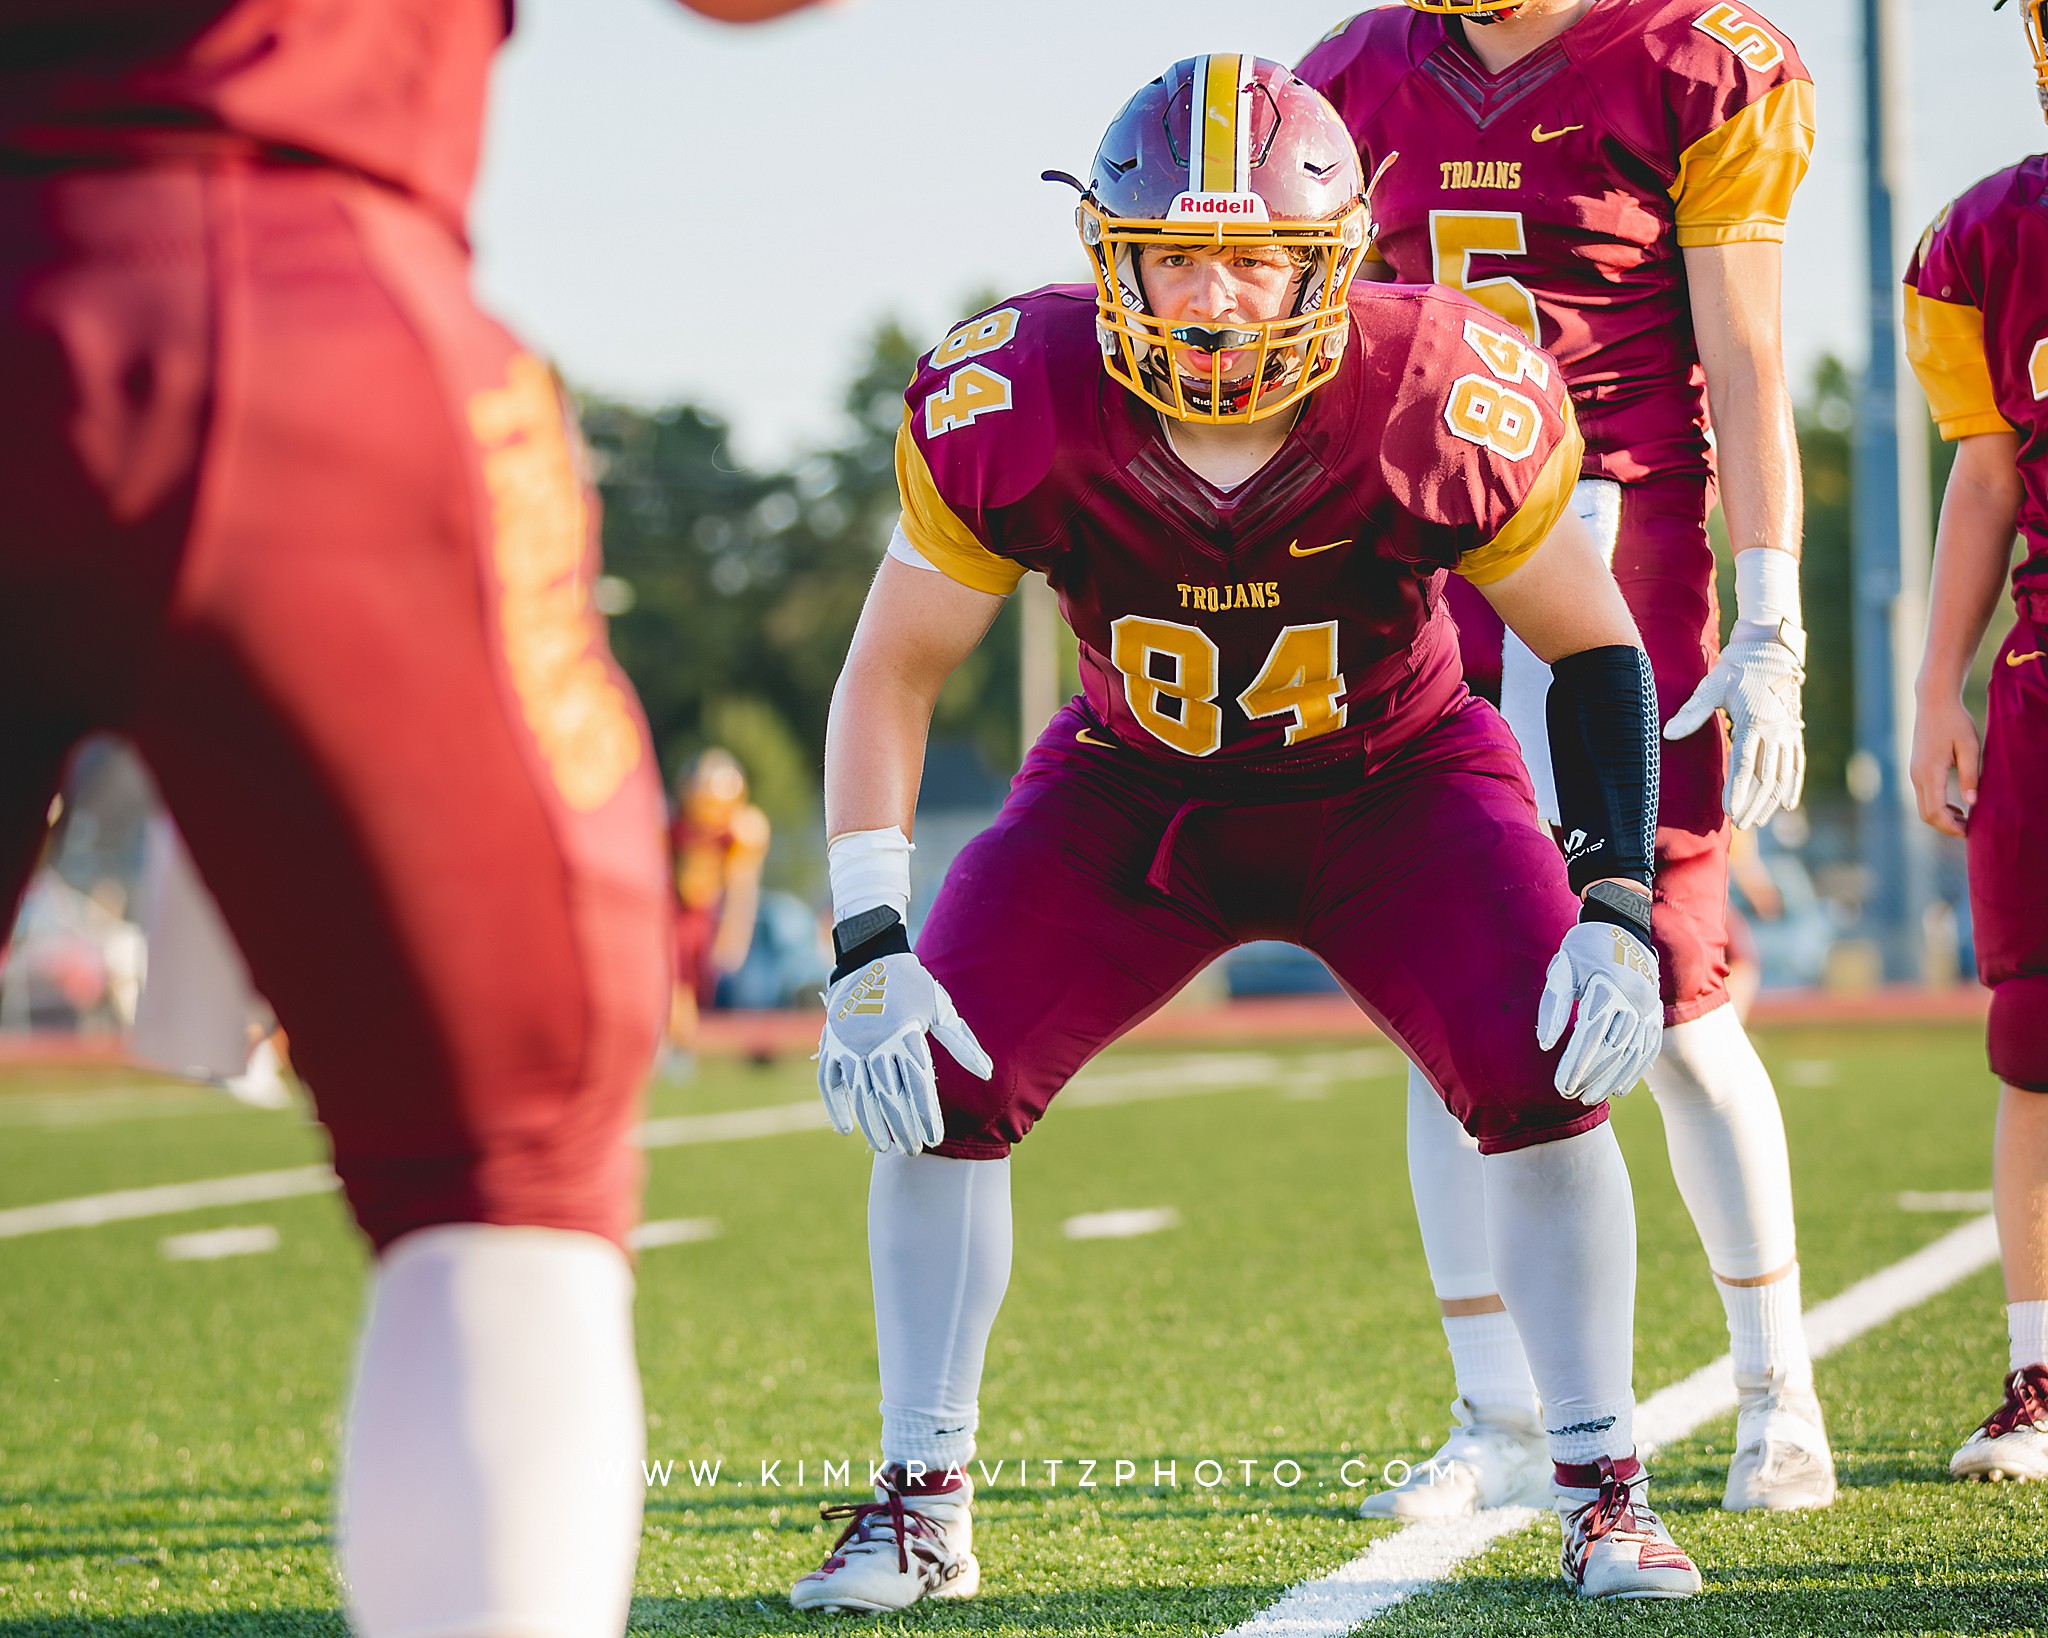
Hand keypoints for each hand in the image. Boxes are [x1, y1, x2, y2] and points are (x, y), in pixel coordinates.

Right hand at [816, 953, 991, 1153]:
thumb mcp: (940, 1008)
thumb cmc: (912, 984)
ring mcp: (849, 1044)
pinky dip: (836, 1106)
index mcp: (905, 1034)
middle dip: (903, 1127)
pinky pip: (829, 1082)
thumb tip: (987, 1073)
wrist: (868, 956)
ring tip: (886, 1147)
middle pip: (890, 1096)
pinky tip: (846, 1129)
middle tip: (914, 1150)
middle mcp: (875, 1042)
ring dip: (872, 1123)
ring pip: (860, 1094)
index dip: (926, 1115)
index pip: (918, 1085)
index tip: (934, 1138)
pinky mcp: (830, 1044)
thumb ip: (962, 1043)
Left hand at [1535, 919, 1662, 1104]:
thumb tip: (1546, 1045)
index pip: (1590, 1035)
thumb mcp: (1563, 968)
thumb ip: (1554, 1005)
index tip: (1560, 1085)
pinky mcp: (1655, 1013)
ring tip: (1590, 1097)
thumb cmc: (1584, 948)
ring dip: (1611, 1079)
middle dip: (1591, 1076)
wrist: (1623, 925)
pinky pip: (1648, 1048)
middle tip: (1569, 1095)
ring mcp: (1649, 1008)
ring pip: (1632, 1053)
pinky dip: (1635, 1070)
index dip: (1575, 1064)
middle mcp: (1634, 1000)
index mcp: (1608, 987)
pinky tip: (1619, 1088)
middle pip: (1612, 1049)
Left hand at [1663, 624, 1804, 830]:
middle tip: (1742, 824)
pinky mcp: (1795, 729)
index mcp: (1755, 722)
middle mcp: (1776, 730)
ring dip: (1772, 800)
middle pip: (1766, 776)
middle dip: (1754, 803)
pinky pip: (1797, 763)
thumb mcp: (1712, 686)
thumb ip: (1692, 713)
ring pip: (1783, 774)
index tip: (1731, 811)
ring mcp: (1789, 731)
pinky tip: (1788, 804)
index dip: (1738, 790)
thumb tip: (1668, 733)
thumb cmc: (1738, 666)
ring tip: (1759, 820)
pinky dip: (1793, 785)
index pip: (1746, 765)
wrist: (1771, 647)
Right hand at [1909, 691, 1980, 838]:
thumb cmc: (1955, 722)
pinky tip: (1956, 805)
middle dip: (1946, 827)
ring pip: (1924, 808)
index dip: (1952, 827)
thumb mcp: (1969, 747)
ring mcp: (1914, 773)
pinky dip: (1938, 807)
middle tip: (1970, 829)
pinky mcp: (1916, 770)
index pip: (1936, 811)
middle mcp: (1917, 776)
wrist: (1933, 702)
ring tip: (1966, 818)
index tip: (1970, 832)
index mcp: (1930, 772)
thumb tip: (1972, 804)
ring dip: (1943, 818)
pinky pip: (1924, 797)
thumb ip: (1970, 775)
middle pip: (1927, 815)